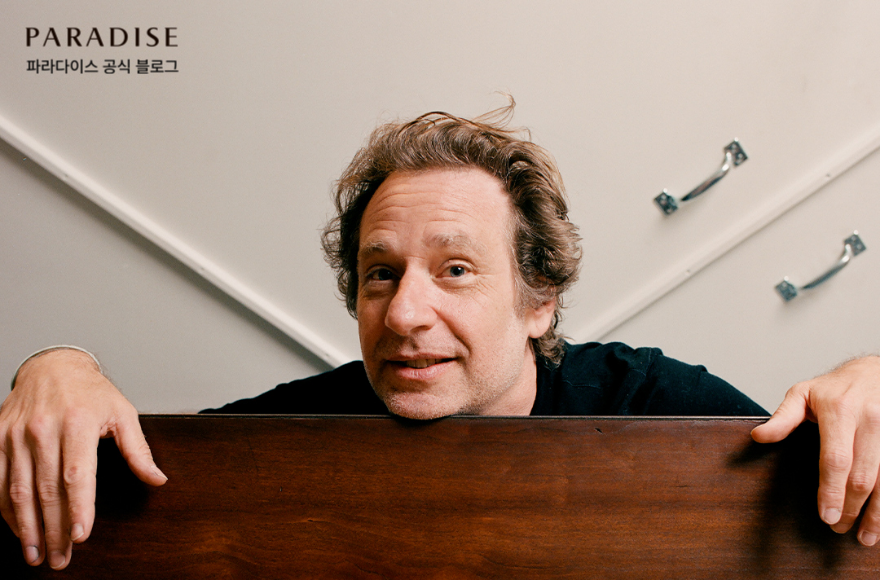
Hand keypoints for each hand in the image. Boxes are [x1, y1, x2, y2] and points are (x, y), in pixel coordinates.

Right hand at [0, 349, 166, 568]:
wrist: (52, 367)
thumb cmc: (91, 392)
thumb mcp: (123, 412)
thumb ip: (138, 449)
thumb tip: (157, 479)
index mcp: (79, 422)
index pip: (78, 474)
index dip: (78, 508)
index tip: (80, 536)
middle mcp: (44, 429)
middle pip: (47, 489)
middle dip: (53, 529)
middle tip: (61, 559)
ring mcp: (16, 435)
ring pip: (18, 491)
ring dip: (27, 528)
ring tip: (37, 554)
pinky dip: (6, 511)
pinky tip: (18, 530)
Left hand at [751, 356, 879, 545]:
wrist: (873, 372)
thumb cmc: (835, 388)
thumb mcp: (802, 394)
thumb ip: (782, 418)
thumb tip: (758, 437)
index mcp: (839, 410)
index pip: (836, 459)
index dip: (831, 490)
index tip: (826, 515)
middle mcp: (869, 421)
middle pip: (862, 475)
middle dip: (850, 507)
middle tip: (838, 527)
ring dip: (876, 513)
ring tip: (864, 536)